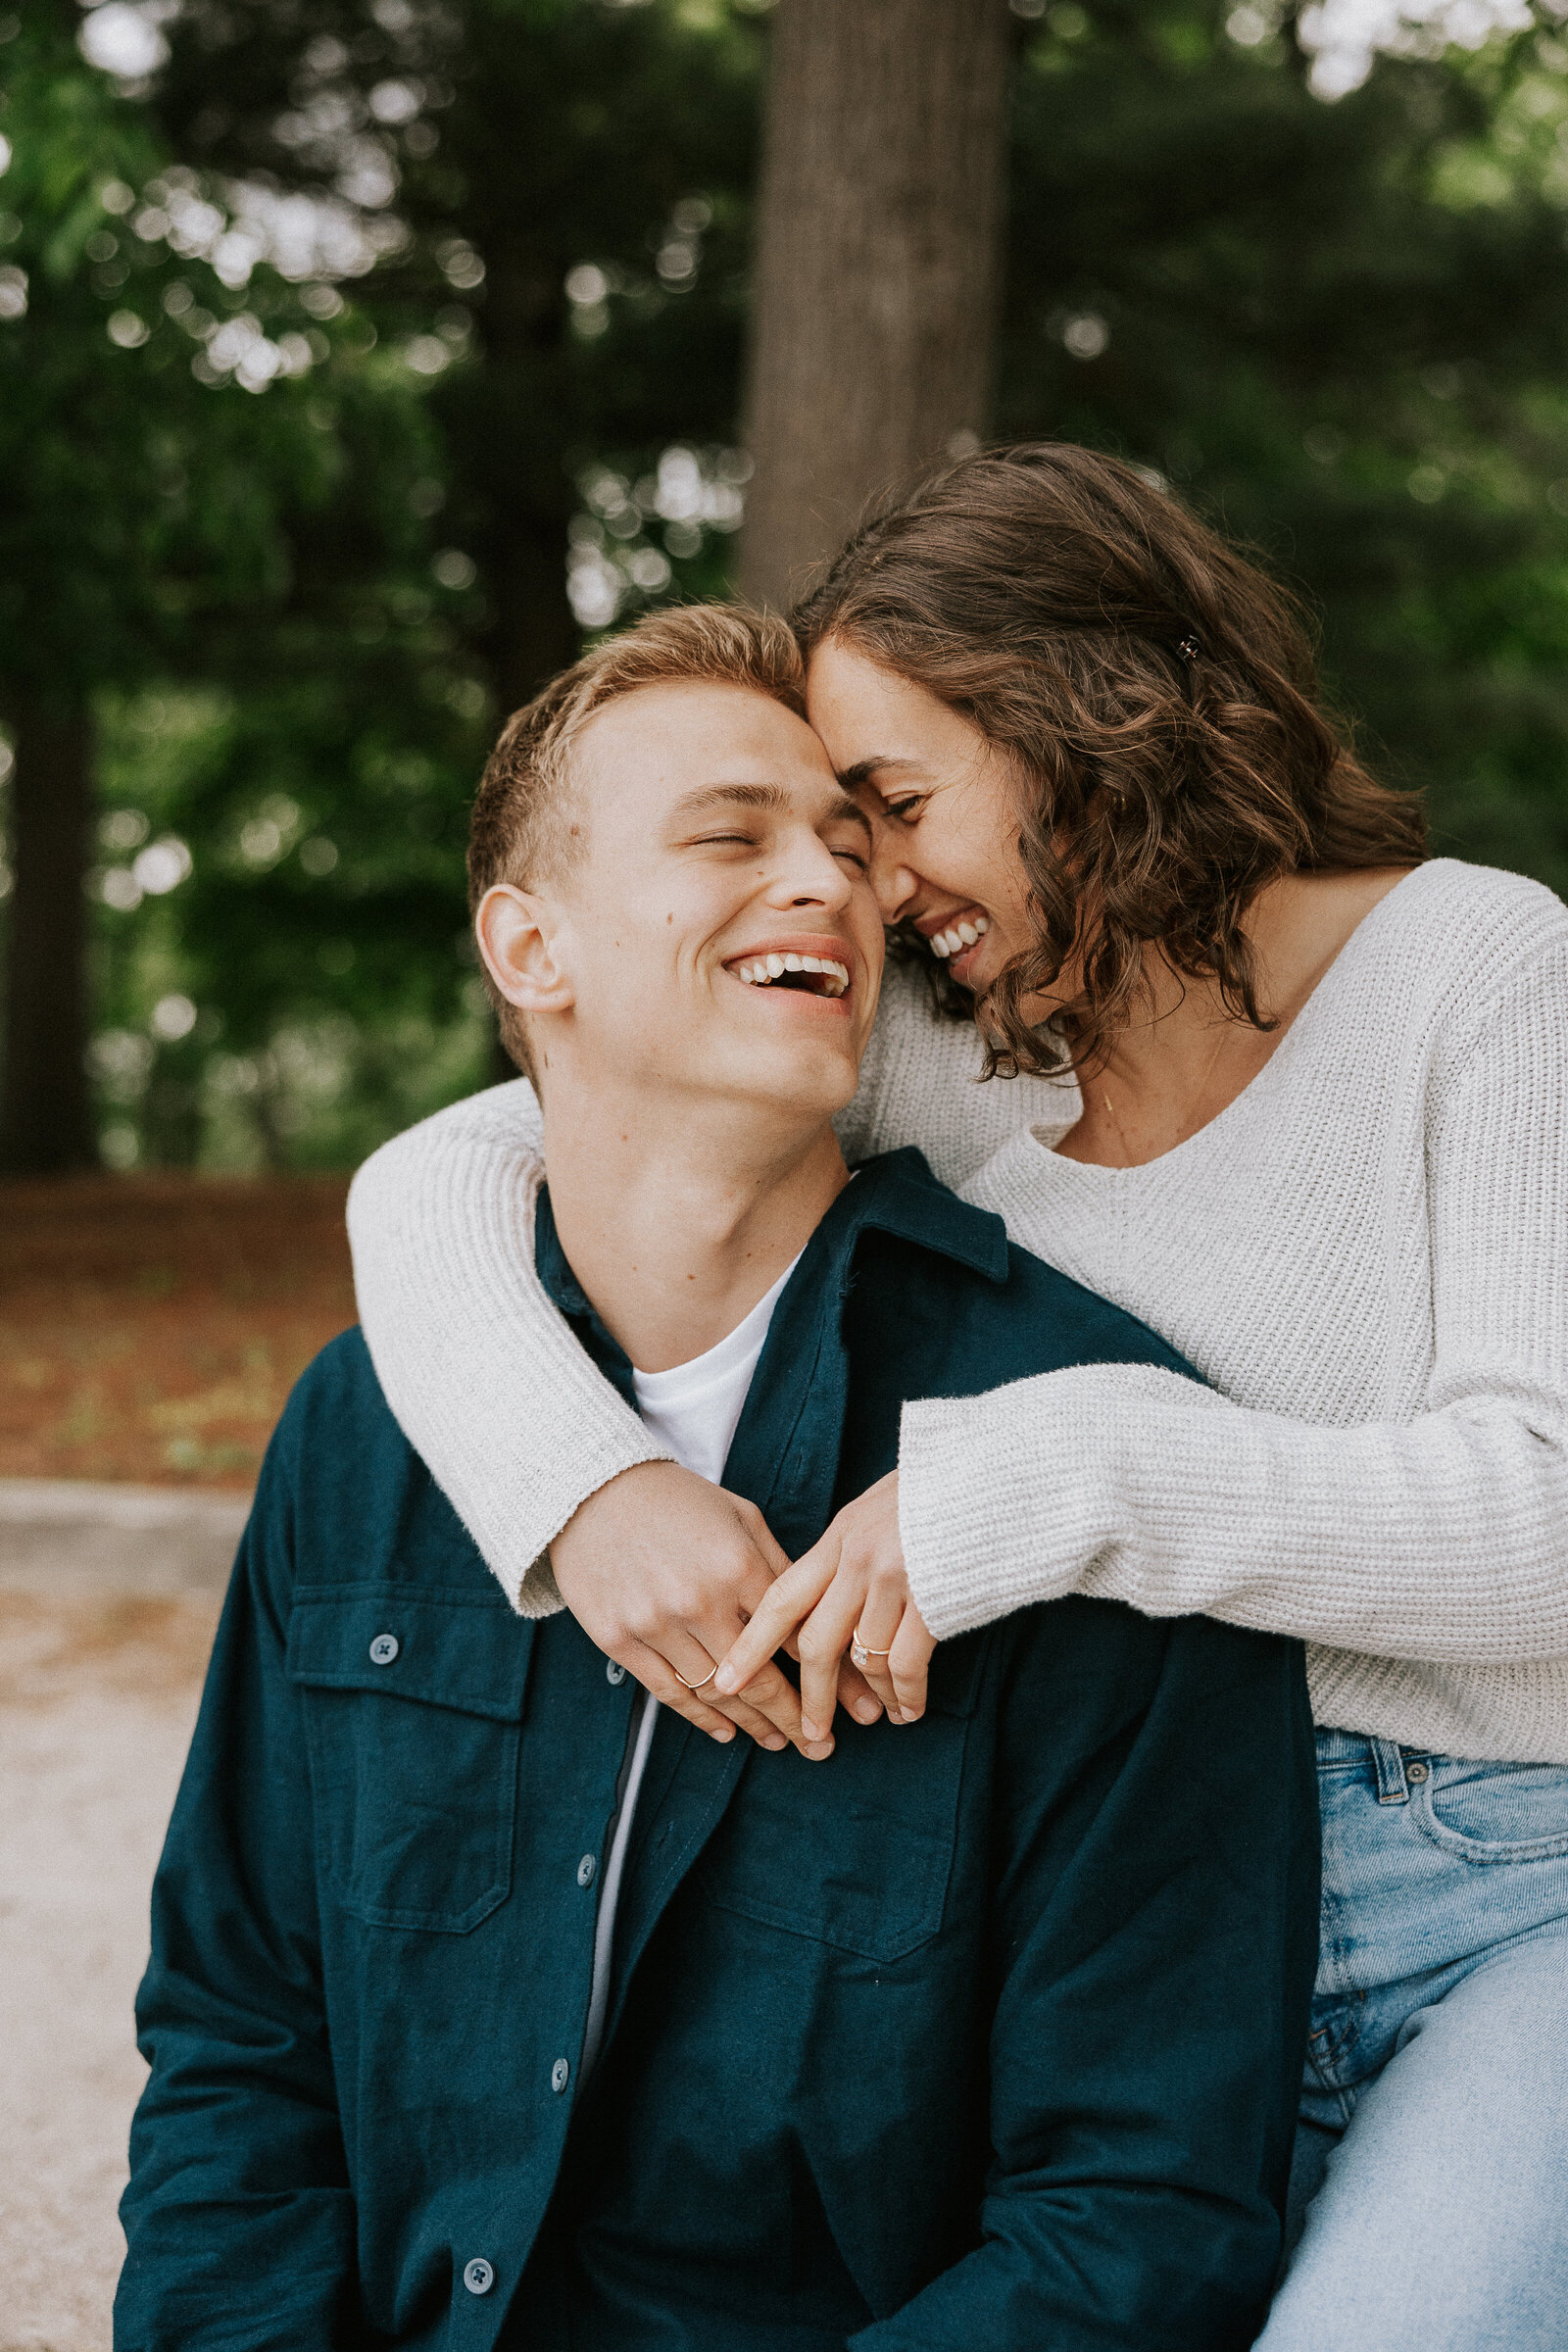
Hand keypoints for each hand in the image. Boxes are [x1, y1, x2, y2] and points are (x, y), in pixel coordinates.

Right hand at [550, 1461, 881, 1758]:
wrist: (592, 1489)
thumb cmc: (676, 1500)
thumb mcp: (740, 1517)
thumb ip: (778, 1565)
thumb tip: (819, 1613)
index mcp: (738, 1566)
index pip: (796, 1638)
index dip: (831, 1677)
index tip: (852, 1704)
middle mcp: (700, 1601)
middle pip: (760, 1681)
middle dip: (797, 1720)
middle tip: (822, 1747)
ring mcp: (656, 1624)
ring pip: (717, 1695)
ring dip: (754, 1726)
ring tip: (780, 1742)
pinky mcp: (619, 1640)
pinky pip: (669, 1694)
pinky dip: (702, 1720)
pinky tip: (728, 1731)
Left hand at [714, 1471, 934, 1742]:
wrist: (996, 1472)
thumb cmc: (939, 1487)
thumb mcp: (881, 1505)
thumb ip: (852, 1547)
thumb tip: (831, 1589)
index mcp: (841, 1536)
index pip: (782, 1598)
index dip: (753, 1645)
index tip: (728, 1680)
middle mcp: (860, 1560)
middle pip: (817, 1643)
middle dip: (811, 1697)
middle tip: (810, 1734)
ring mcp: (896, 1580)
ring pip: (863, 1660)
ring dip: (870, 1699)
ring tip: (879, 1718)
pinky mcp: (933, 1600)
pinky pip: (906, 1665)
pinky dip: (906, 1695)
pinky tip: (909, 1709)